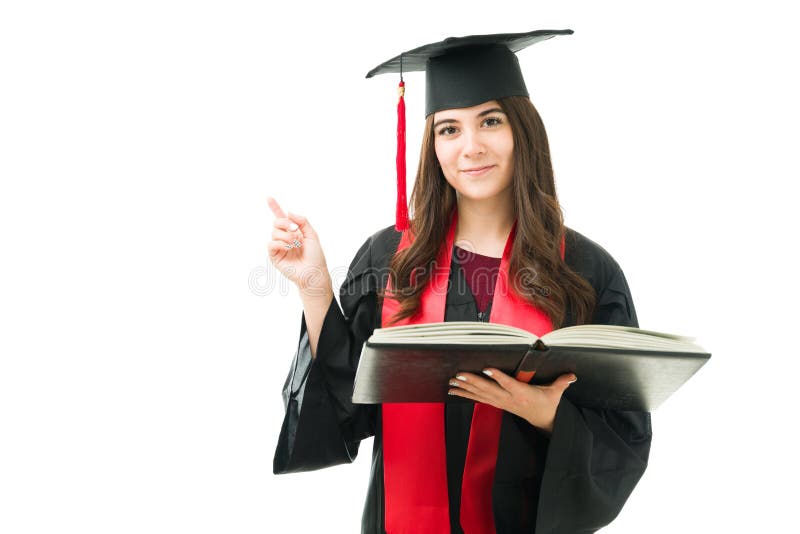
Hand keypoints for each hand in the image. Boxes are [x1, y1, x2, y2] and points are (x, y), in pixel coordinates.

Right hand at [267, 197, 330, 295]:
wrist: (314, 273)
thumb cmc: (315, 256)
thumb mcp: (312, 235)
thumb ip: (302, 221)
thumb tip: (288, 212)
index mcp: (293, 231)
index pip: (282, 217)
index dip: (275, 207)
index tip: (269, 197)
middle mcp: (284, 238)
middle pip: (276, 222)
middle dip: (285, 223)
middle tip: (296, 231)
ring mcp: (279, 246)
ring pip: (274, 232)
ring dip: (286, 236)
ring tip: (295, 244)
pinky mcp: (274, 256)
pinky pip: (272, 244)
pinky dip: (281, 243)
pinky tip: (289, 248)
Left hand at [447, 369, 576, 433]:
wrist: (543, 420)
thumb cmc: (548, 403)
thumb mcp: (556, 394)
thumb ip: (562, 383)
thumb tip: (572, 376)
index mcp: (523, 394)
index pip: (509, 384)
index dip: (498, 377)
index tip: (487, 369)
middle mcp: (509, 399)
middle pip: (489, 390)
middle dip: (473, 382)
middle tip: (459, 374)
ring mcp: (501, 402)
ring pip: (480, 394)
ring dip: (465, 388)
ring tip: (452, 381)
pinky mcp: (497, 404)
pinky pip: (478, 399)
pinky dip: (465, 394)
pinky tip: (454, 391)